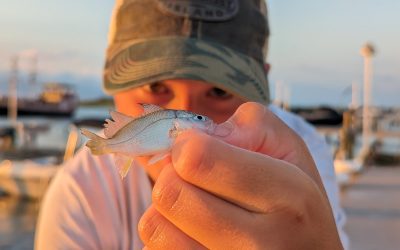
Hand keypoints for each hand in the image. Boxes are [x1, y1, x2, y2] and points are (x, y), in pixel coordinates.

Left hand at [138, 102, 342, 248]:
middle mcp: (260, 244)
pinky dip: (167, 233)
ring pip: (154, 226)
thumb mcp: (290, 150)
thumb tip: (196, 137)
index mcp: (287, 197)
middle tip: (195, 178)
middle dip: (174, 175)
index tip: (196, 148)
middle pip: (170, 193)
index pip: (198, 159)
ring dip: (167, 208)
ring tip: (195, 206)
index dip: (187, 146)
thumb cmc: (296, 203)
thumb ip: (249, 125)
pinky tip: (194, 231)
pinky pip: (156, 249)